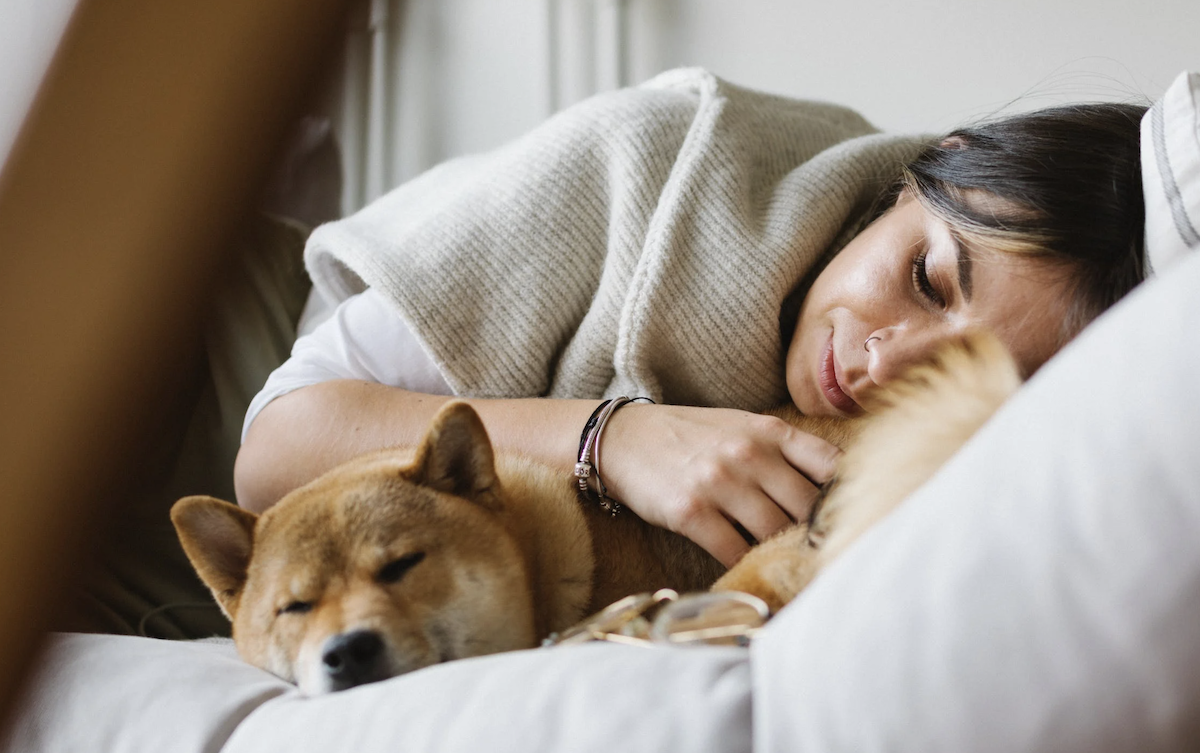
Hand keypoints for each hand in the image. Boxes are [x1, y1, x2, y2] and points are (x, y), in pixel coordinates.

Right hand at [598, 404, 839, 566]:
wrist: (622, 439)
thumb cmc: (689, 437)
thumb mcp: (741, 428)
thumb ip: (784, 452)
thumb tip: (833, 489)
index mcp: (769, 432)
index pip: (832, 465)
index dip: (850, 496)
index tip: (854, 518)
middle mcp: (749, 455)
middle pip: (807, 507)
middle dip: (817, 535)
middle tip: (825, 556)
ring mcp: (720, 484)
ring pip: (774, 532)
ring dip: (783, 554)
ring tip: (791, 568)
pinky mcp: (691, 513)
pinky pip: (734, 551)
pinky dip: (747, 566)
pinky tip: (751, 570)